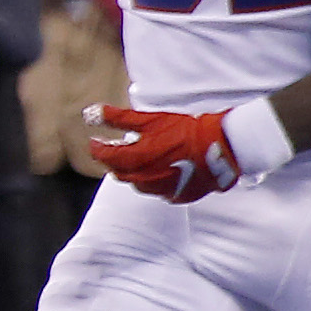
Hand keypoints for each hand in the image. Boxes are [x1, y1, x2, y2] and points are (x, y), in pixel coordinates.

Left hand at [85, 104, 248, 202]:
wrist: (221, 146)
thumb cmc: (185, 129)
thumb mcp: (149, 119)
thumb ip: (117, 118)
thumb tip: (89, 113)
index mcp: (134, 160)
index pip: (104, 157)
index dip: (97, 147)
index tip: (95, 141)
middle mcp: (144, 181)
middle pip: (119, 172)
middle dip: (114, 160)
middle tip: (115, 148)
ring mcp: (161, 191)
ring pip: (137, 184)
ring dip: (133, 171)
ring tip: (138, 158)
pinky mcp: (177, 196)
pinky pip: (158, 190)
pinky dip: (154, 180)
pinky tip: (161, 169)